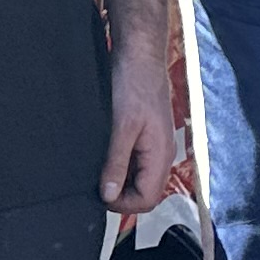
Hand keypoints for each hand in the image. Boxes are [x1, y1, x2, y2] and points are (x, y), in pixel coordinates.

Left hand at [100, 42, 177, 218]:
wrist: (140, 55)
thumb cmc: (135, 85)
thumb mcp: (121, 127)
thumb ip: (116, 163)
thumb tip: (109, 195)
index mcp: (161, 155)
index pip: (148, 199)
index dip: (123, 204)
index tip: (101, 194)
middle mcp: (163, 154)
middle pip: (145, 192)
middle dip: (121, 194)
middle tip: (96, 183)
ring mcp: (156, 146)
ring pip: (139, 178)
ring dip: (119, 179)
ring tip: (99, 167)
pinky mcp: (147, 137)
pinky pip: (136, 163)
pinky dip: (120, 165)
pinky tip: (105, 154)